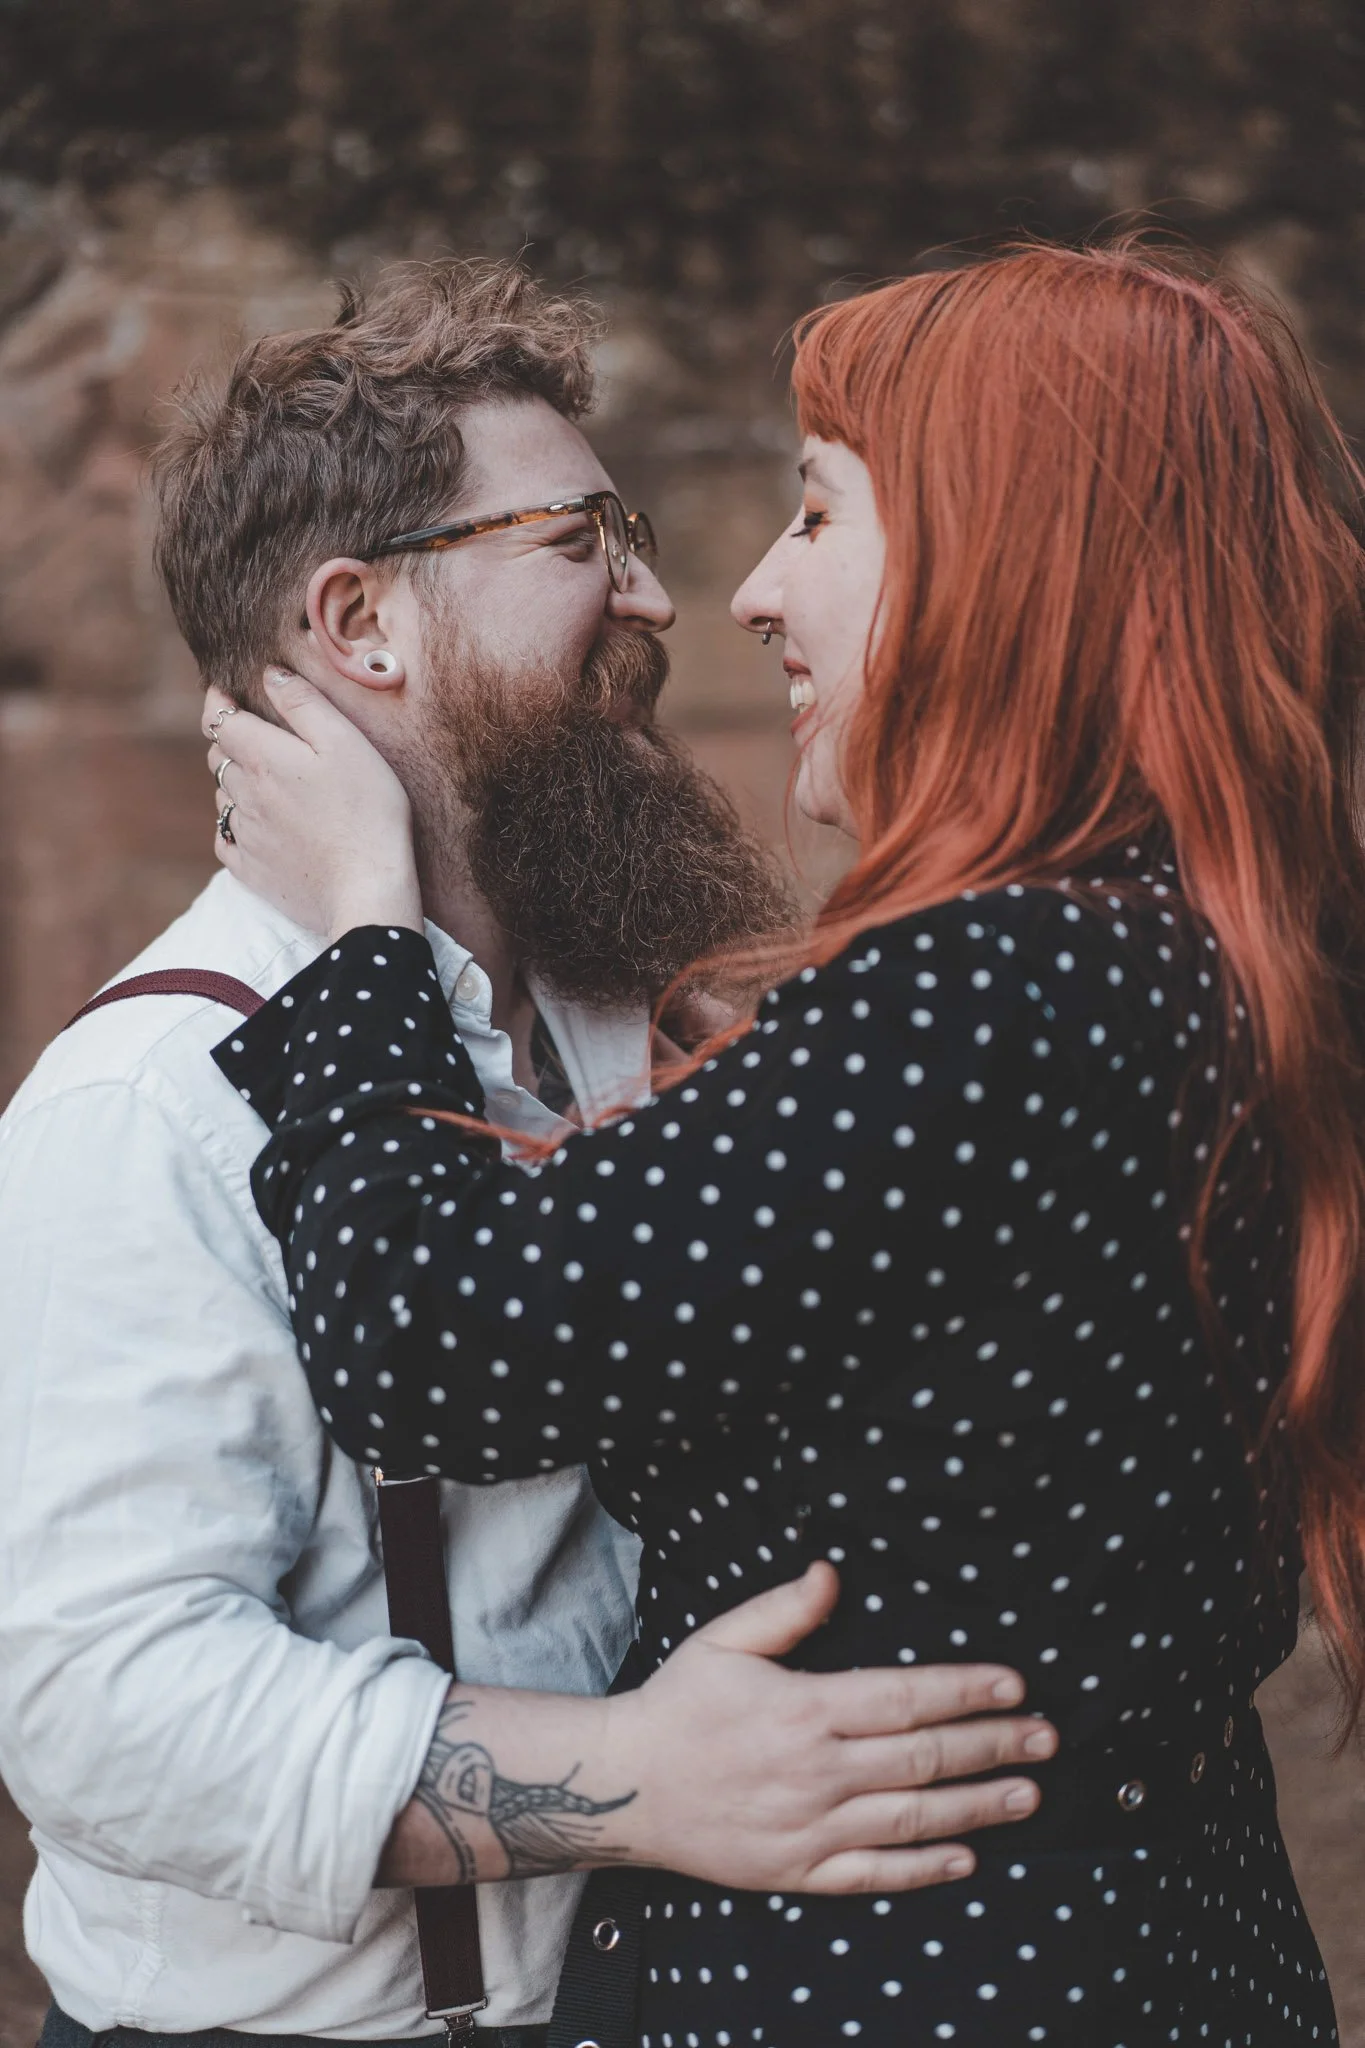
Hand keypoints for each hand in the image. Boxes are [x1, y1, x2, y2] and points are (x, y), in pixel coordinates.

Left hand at [203, 673, 422, 941]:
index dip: (218, 701)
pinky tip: (258, 826)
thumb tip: (270, 675)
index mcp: (263, 758)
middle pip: (219, 758)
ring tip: (266, 783)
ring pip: (223, 797)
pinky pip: (227, 839)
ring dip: (235, 784)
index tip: (223, 691)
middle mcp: (244, 794)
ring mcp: (245, 835)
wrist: (368, 889)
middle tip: (253, 735)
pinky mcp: (251, 870)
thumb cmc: (368, 811)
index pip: (220, 720)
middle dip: (229, 741)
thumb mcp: (346, 743)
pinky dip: (235, 826)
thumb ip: (304, 704)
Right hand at [611, 1561, 1055, 1892]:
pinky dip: (923, 1869)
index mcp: (804, 1708)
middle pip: (923, 1757)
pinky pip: (873, 1875)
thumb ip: (786, 1608)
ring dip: (976, 1806)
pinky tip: (965, 1857)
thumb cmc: (678, 1705)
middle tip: (1046, 1738)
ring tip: (1027, 1794)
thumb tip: (833, 1572)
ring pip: (911, 1818)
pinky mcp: (797, 1872)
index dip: (965, 1691)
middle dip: (992, 1745)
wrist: (623, 1787)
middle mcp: (815, 1772)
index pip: (905, 1697)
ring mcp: (808, 1828)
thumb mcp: (724, 1639)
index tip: (1012, 1685)